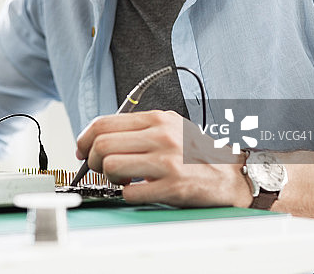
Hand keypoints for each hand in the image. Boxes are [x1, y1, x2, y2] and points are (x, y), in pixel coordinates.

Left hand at [75, 110, 251, 206]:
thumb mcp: (169, 127)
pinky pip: (129, 192)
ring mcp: (167, 161)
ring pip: (110, 166)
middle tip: (97, 168)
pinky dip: (127, 194)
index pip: (103, 123)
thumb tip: (98, 138)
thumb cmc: (197, 153)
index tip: (81, 150)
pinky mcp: (172, 186)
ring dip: (108, 178)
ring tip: (121, 180)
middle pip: (101, 145)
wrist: (233, 175)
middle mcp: (161, 136)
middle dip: (90, 160)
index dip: (83, 138)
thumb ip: (137, 129)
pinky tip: (138, 190)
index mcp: (156, 119)